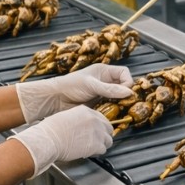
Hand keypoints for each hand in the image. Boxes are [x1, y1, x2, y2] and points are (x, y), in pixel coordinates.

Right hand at [12, 105, 113, 176]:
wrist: (49, 139)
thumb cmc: (51, 130)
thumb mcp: (65, 117)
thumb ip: (78, 120)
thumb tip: (80, 127)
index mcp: (86, 111)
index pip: (101, 118)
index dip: (99, 127)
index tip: (97, 132)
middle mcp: (94, 120)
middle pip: (108, 128)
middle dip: (104, 136)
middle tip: (97, 141)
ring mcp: (97, 132)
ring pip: (108, 140)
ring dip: (102, 145)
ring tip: (93, 149)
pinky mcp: (96, 145)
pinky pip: (103, 150)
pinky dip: (97, 153)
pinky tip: (89, 153)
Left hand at [16, 63, 133, 121]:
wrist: (55, 99)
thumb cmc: (70, 86)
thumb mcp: (91, 85)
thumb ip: (110, 89)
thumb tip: (129, 92)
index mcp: (104, 71)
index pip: (124, 73)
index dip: (128, 82)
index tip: (126, 92)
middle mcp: (105, 81)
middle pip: (123, 86)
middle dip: (125, 94)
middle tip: (125, 103)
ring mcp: (102, 93)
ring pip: (118, 97)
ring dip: (120, 103)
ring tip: (118, 109)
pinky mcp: (98, 104)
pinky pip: (111, 106)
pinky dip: (113, 109)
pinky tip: (111, 113)